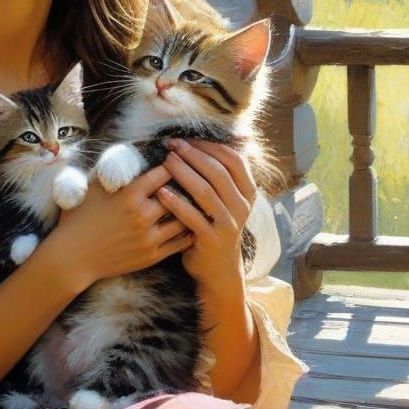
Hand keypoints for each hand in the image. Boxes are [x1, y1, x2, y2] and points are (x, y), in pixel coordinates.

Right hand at [38, 163, 194, 294]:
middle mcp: (142, 215)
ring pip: (184, 218)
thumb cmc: (79, 218)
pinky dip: (190, 230)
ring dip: (192, 208)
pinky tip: (194, 223)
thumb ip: (113, 170)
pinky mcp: (151, 255)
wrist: (72, 257)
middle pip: (179, 194)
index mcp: (129, 194)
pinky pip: (181, 242)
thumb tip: (130, 152)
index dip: (174, 164)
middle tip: (196, 179)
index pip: (164, 173)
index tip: (178, 161)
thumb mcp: (92, 186)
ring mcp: (148, 237)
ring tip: (198, 201)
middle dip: (188, 185)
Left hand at [156, 139, 257, 285]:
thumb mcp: (224, 201)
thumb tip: (194, 144)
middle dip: (193, 155)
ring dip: (183, 173)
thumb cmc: (213, 226)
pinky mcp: (211, 240)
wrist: (217, 269)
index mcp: (247, 192)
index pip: (232, 159)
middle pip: (218, 171)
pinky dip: (176, 202)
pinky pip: (192, 217)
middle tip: (171, 145)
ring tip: (165, 161)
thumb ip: (216, 176)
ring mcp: (228, 224)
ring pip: (205, 191)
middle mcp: (242, 206)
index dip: (209, 146)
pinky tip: (161, 191)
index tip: (185, 139)